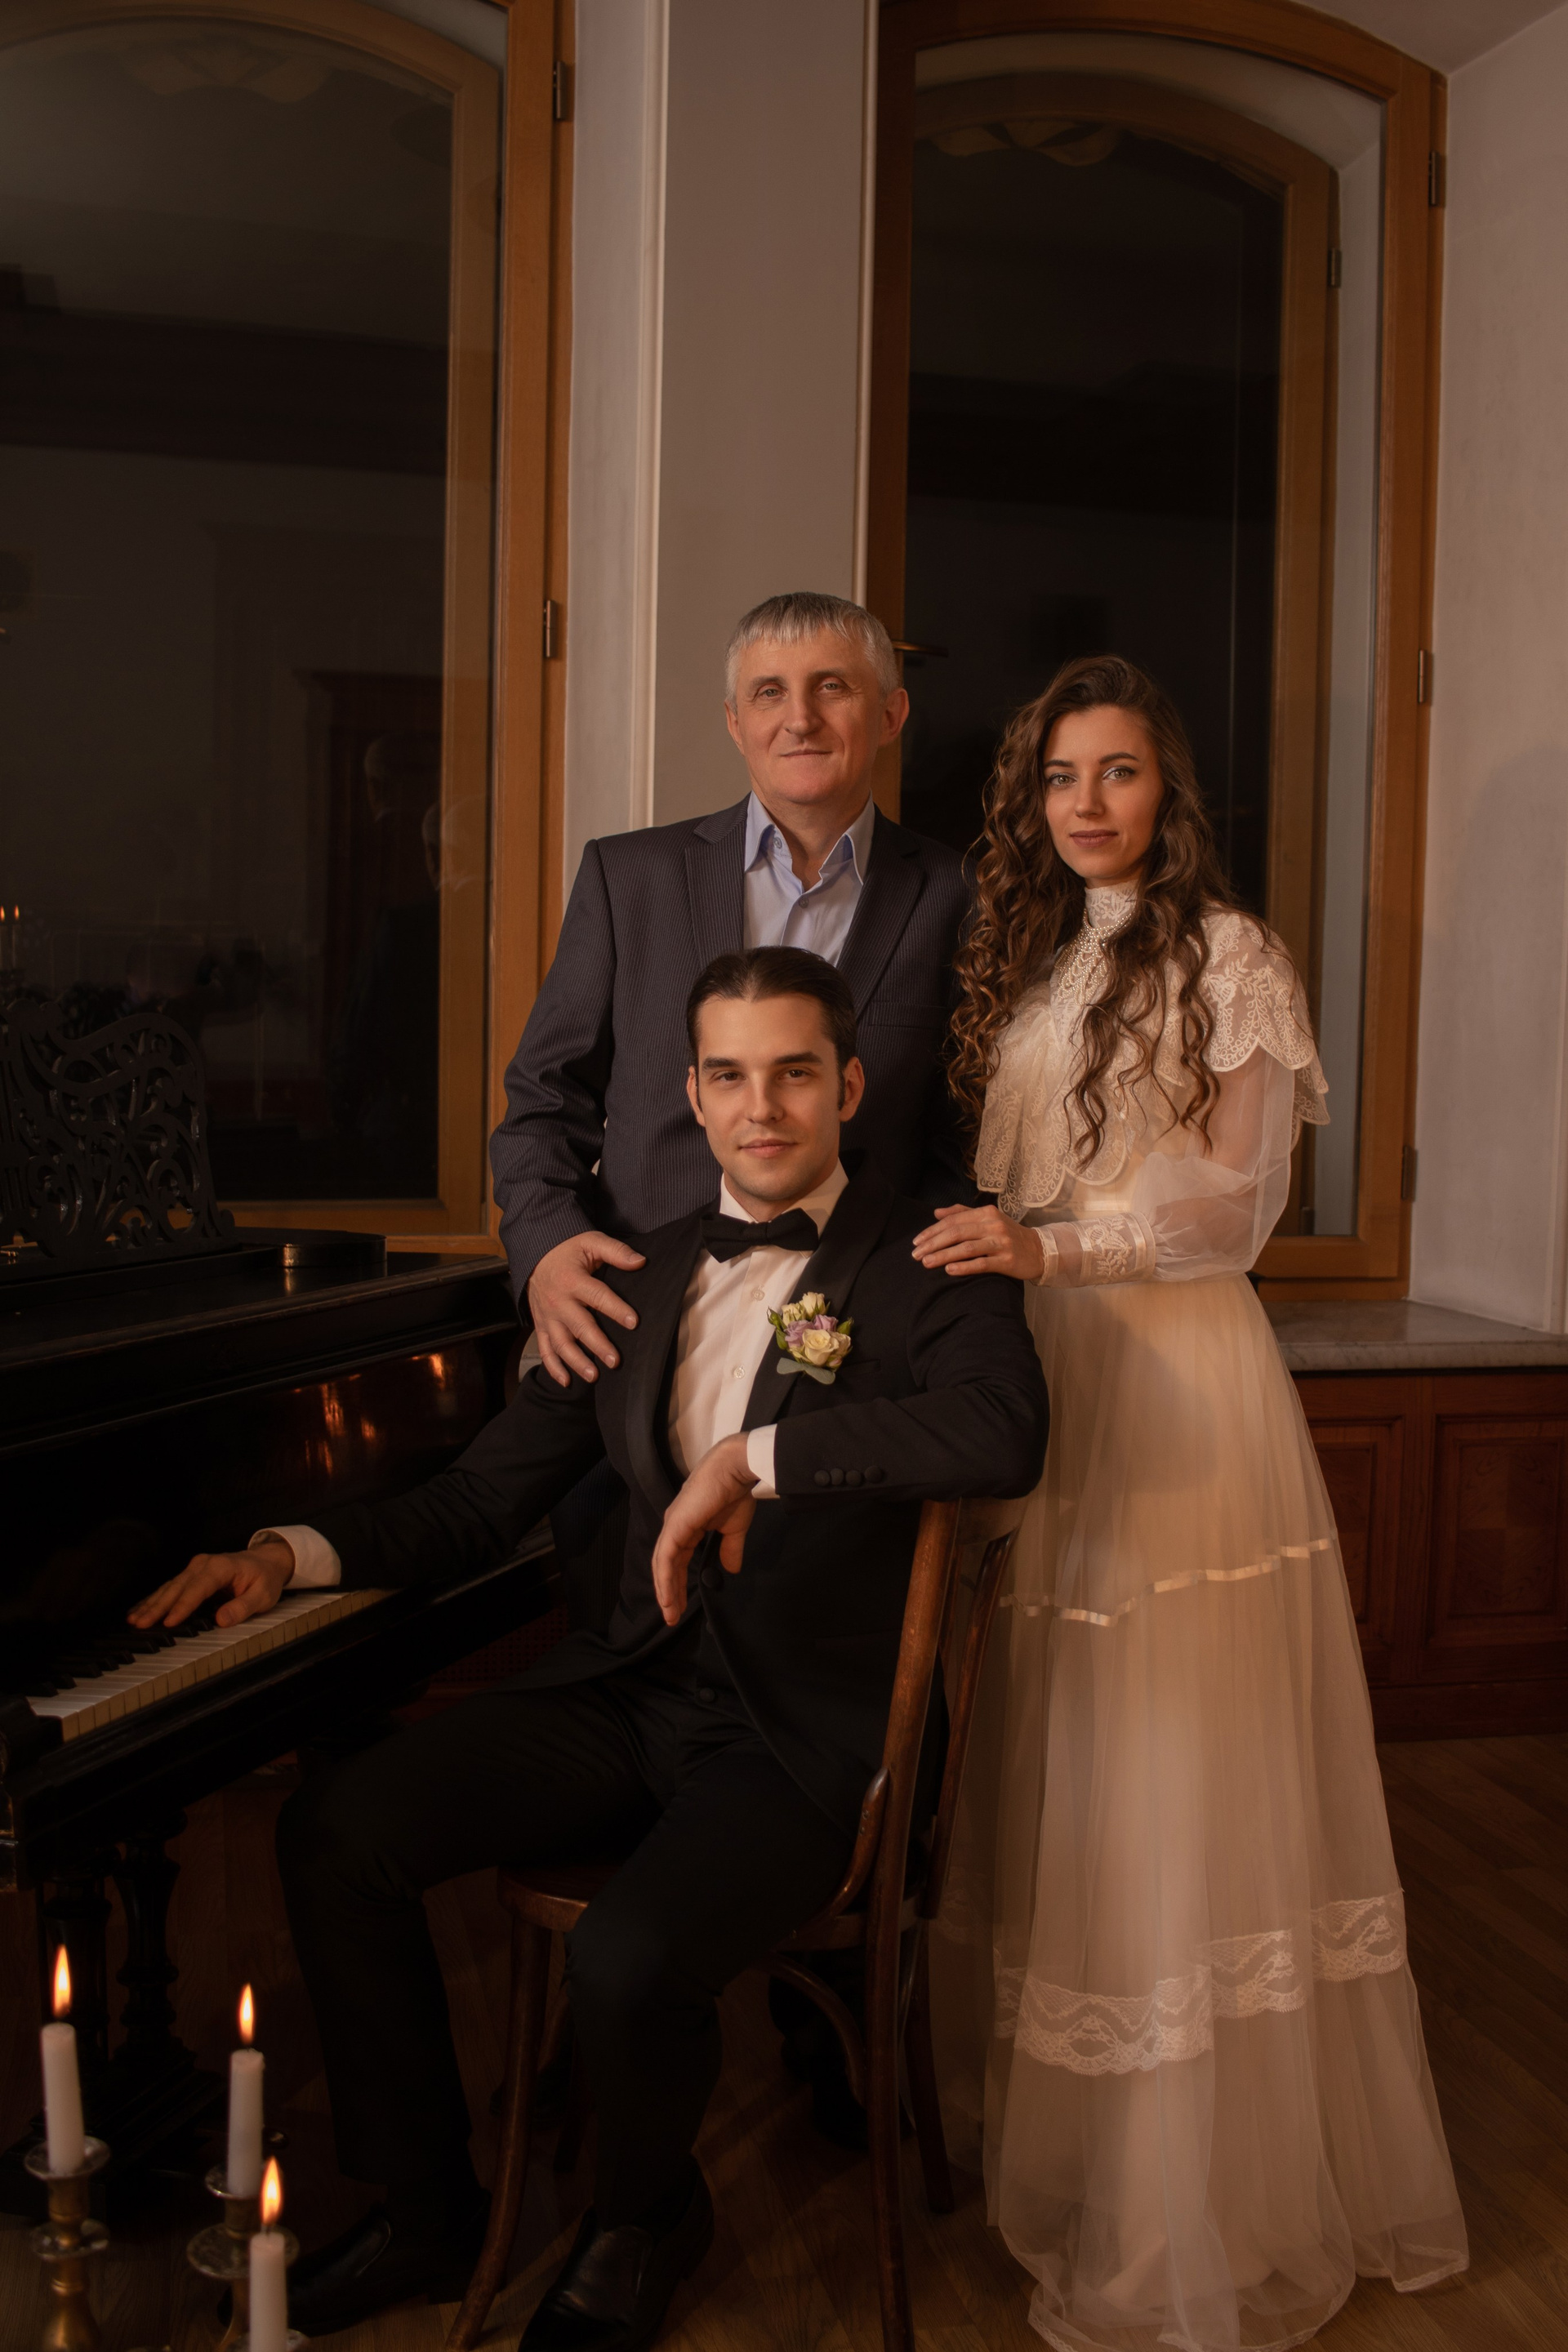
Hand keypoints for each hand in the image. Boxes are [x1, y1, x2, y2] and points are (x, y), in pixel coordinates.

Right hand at [128, 1537, 294, 1630]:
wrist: (266, 1561)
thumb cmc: (265, 1579)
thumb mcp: (263, 1595)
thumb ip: (243, 1607)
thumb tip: (221, 1619)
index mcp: (220, 1567)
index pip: (198, 1588)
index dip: (183, 1606)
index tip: (168, 1622)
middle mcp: (203, 1564)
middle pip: (177, 1588)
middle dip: (158, 1607)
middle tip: (140, 1624)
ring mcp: (194, 1568)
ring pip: (168, 1588)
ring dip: (150, 1604)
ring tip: (134, 1620)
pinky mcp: (190, 1575)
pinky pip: (169, 1588)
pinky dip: (153, 1600)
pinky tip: (138, 1610)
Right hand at [527, 1231, 646, 1385]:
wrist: (535, 1255)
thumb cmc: (568, 1250)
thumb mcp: (591, 1242)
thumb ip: (616, 1251)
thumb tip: (640, 1262)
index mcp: (573, 1280)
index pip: (598, 1297)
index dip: (616, 1310)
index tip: (633, 1323)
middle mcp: (558, 1302)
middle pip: (580, 1326)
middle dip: (598, 1345)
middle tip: (615, 1361)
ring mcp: (548, 1317)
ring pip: (561, 1344)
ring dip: (576, 1362)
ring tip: (593, 1376)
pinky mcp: (541, 1326)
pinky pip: (545, 1350)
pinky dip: (553, 1368)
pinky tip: (566, 1382)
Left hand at [650, 1435, 758, 1626]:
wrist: (736, 1470)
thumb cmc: (735, 1493)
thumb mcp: (734, 1528)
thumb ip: (730, 1550)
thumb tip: (731, 1570)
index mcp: (687, 1526)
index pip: (677, 1560)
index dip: (678, 1583)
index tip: (682, 1606)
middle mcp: (675, 1527)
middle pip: (666, 1566)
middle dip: (669, 1592)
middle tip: (672, 1617)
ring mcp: (673, 1526)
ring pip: (662, 1565)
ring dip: (665, 1591)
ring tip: (670, 1614)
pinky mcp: (675, 1526)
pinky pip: (665, 1558)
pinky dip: (665, 1578)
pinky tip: (669, 1596)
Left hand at [911, 1203, 1045, 1281]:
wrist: (1039, 1250)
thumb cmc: (1008, 1235)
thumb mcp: (988, 1218)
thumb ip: (962, 1213)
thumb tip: (936, 1212)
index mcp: (986, 1213)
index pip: (953, 1220)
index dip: (932, 1231)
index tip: (916, 1242)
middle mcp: (993, 1225)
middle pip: (956, 1233)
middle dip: (933, 1244)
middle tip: (916, 1255)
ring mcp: (1001, 1243)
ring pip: (966, 1248)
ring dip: (943, 1256)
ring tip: (926, 1263)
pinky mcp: (1007, 1261)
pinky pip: (982, 1264)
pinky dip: (964, 1267)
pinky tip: (949, 1271)